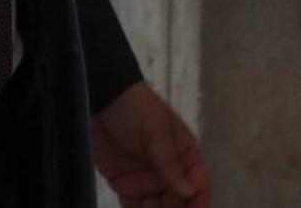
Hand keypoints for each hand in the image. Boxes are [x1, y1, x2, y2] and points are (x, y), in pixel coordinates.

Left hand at [91, 82, 210, 207]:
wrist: (102, 102)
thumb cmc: (136, 110)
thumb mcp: (156, 133)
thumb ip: (169, 165)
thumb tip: (190, 193)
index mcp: (185, 158)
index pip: (198, 187)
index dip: (198, 204)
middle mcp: (170, 174)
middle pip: (178, 204)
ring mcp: (147, 182)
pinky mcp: (126, 186)